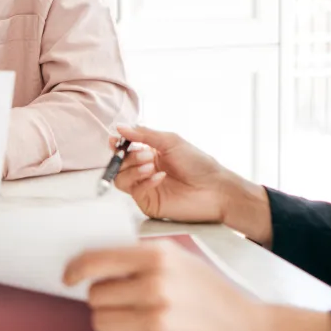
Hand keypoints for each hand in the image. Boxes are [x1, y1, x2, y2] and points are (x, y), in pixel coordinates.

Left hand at [63, 241, 267, 330]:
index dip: (76, 270)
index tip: (68, 277)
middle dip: (104, 300)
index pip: (95, 261)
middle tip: (126, 303)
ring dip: (113, 323)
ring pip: (101, 322)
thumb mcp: (181, 260)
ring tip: (140, 322)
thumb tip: (93, 263)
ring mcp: (156, 323)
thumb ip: (139, 258)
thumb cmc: (213, 296)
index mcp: (158, 258)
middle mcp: (155, 288)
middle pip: (95, 296)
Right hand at [110, 125, 233, 222]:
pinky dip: (144, 182)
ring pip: (121, 179)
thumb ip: (144, 134)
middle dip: (128, 157)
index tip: (115, 140)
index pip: (124, 150)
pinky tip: (160, 177)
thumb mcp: (170, 141)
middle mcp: (145, 170)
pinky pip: (135, 191)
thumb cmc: (198, 163)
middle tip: (145, 155)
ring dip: (132, 170)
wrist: (215, 188)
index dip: (117, 145)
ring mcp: (146, 187)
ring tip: (150, 166)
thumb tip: (120, 127)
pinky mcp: (149, 203)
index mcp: (149, 154)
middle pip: (119, 164)